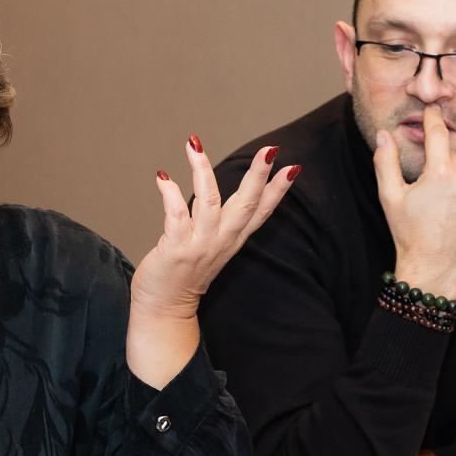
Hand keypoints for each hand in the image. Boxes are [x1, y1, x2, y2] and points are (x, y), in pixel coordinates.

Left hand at [132, 135, 296, 320]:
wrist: (164, 309)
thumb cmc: (183, 274)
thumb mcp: (210, 245)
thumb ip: (215, 219)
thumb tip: (213, 189)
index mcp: (232, 239)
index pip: (261, 212)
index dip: (278, 191)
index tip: (293, 167)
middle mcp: (221, 241)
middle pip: (246, 205)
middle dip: (259, 176)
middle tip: (270, 150)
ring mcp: (199, 245)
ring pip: (209, 203)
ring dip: (203, 172)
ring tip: (195, 146)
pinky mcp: (176, 250)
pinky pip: (176, 216)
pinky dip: (170, 194)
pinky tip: (163, 177)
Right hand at [373, 107, 455, 298]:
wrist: (434, 268)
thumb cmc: (408, 233)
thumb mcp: (390, 197)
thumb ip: (386, 162)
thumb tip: (383, 134)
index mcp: (441, 173)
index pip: (438, 135)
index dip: (433, 119)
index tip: (433, 109)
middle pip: (453, 158)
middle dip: (441, 167)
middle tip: (428, 192)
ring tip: (443, 209)